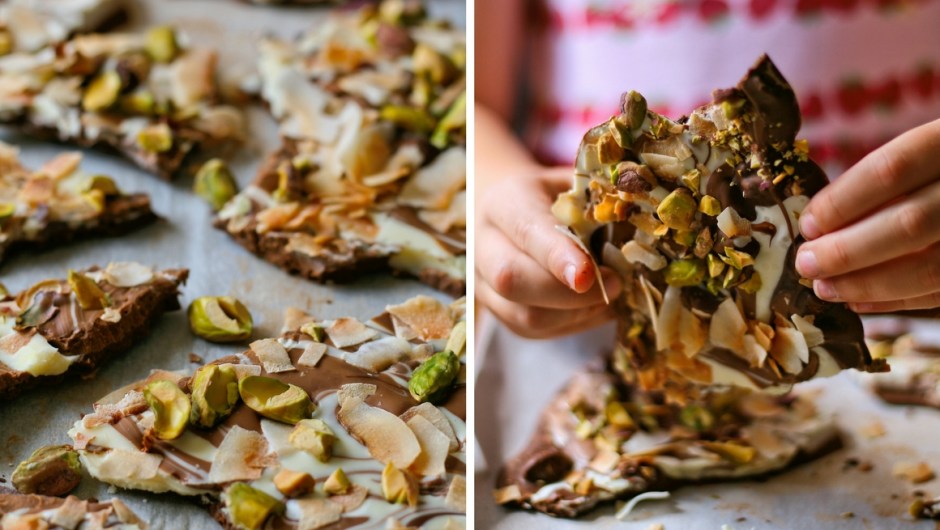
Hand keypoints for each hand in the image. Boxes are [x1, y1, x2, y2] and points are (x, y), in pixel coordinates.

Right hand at [475, 166, 622, 337]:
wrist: (511, 211)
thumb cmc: (551, 196)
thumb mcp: (571, 183)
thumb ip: (597, 198)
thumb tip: (639, 215)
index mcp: (503, 203)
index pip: (525, 232)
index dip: (558, 256)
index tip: (589, 274)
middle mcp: (484, 246)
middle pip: (513, 281)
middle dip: (569, 293)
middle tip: (614, 284)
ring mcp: (485, 285)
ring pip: (525, 316)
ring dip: (576, 313)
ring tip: (608, 295)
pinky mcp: (501, 313)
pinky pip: (536, 331)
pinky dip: (573, 323)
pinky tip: (594, 306)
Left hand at [795, 118, 939, 312]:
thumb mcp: (924, 151)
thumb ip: (885, 180)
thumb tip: (819, 224)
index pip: (892, 169)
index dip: (842, 201)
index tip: (808, 224)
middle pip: (909, 224)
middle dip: (847, 251)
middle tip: (806, 263)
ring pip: (929, 268)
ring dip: (866, 284)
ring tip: (825, 287)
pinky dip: (895, 300)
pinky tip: (858, 301)